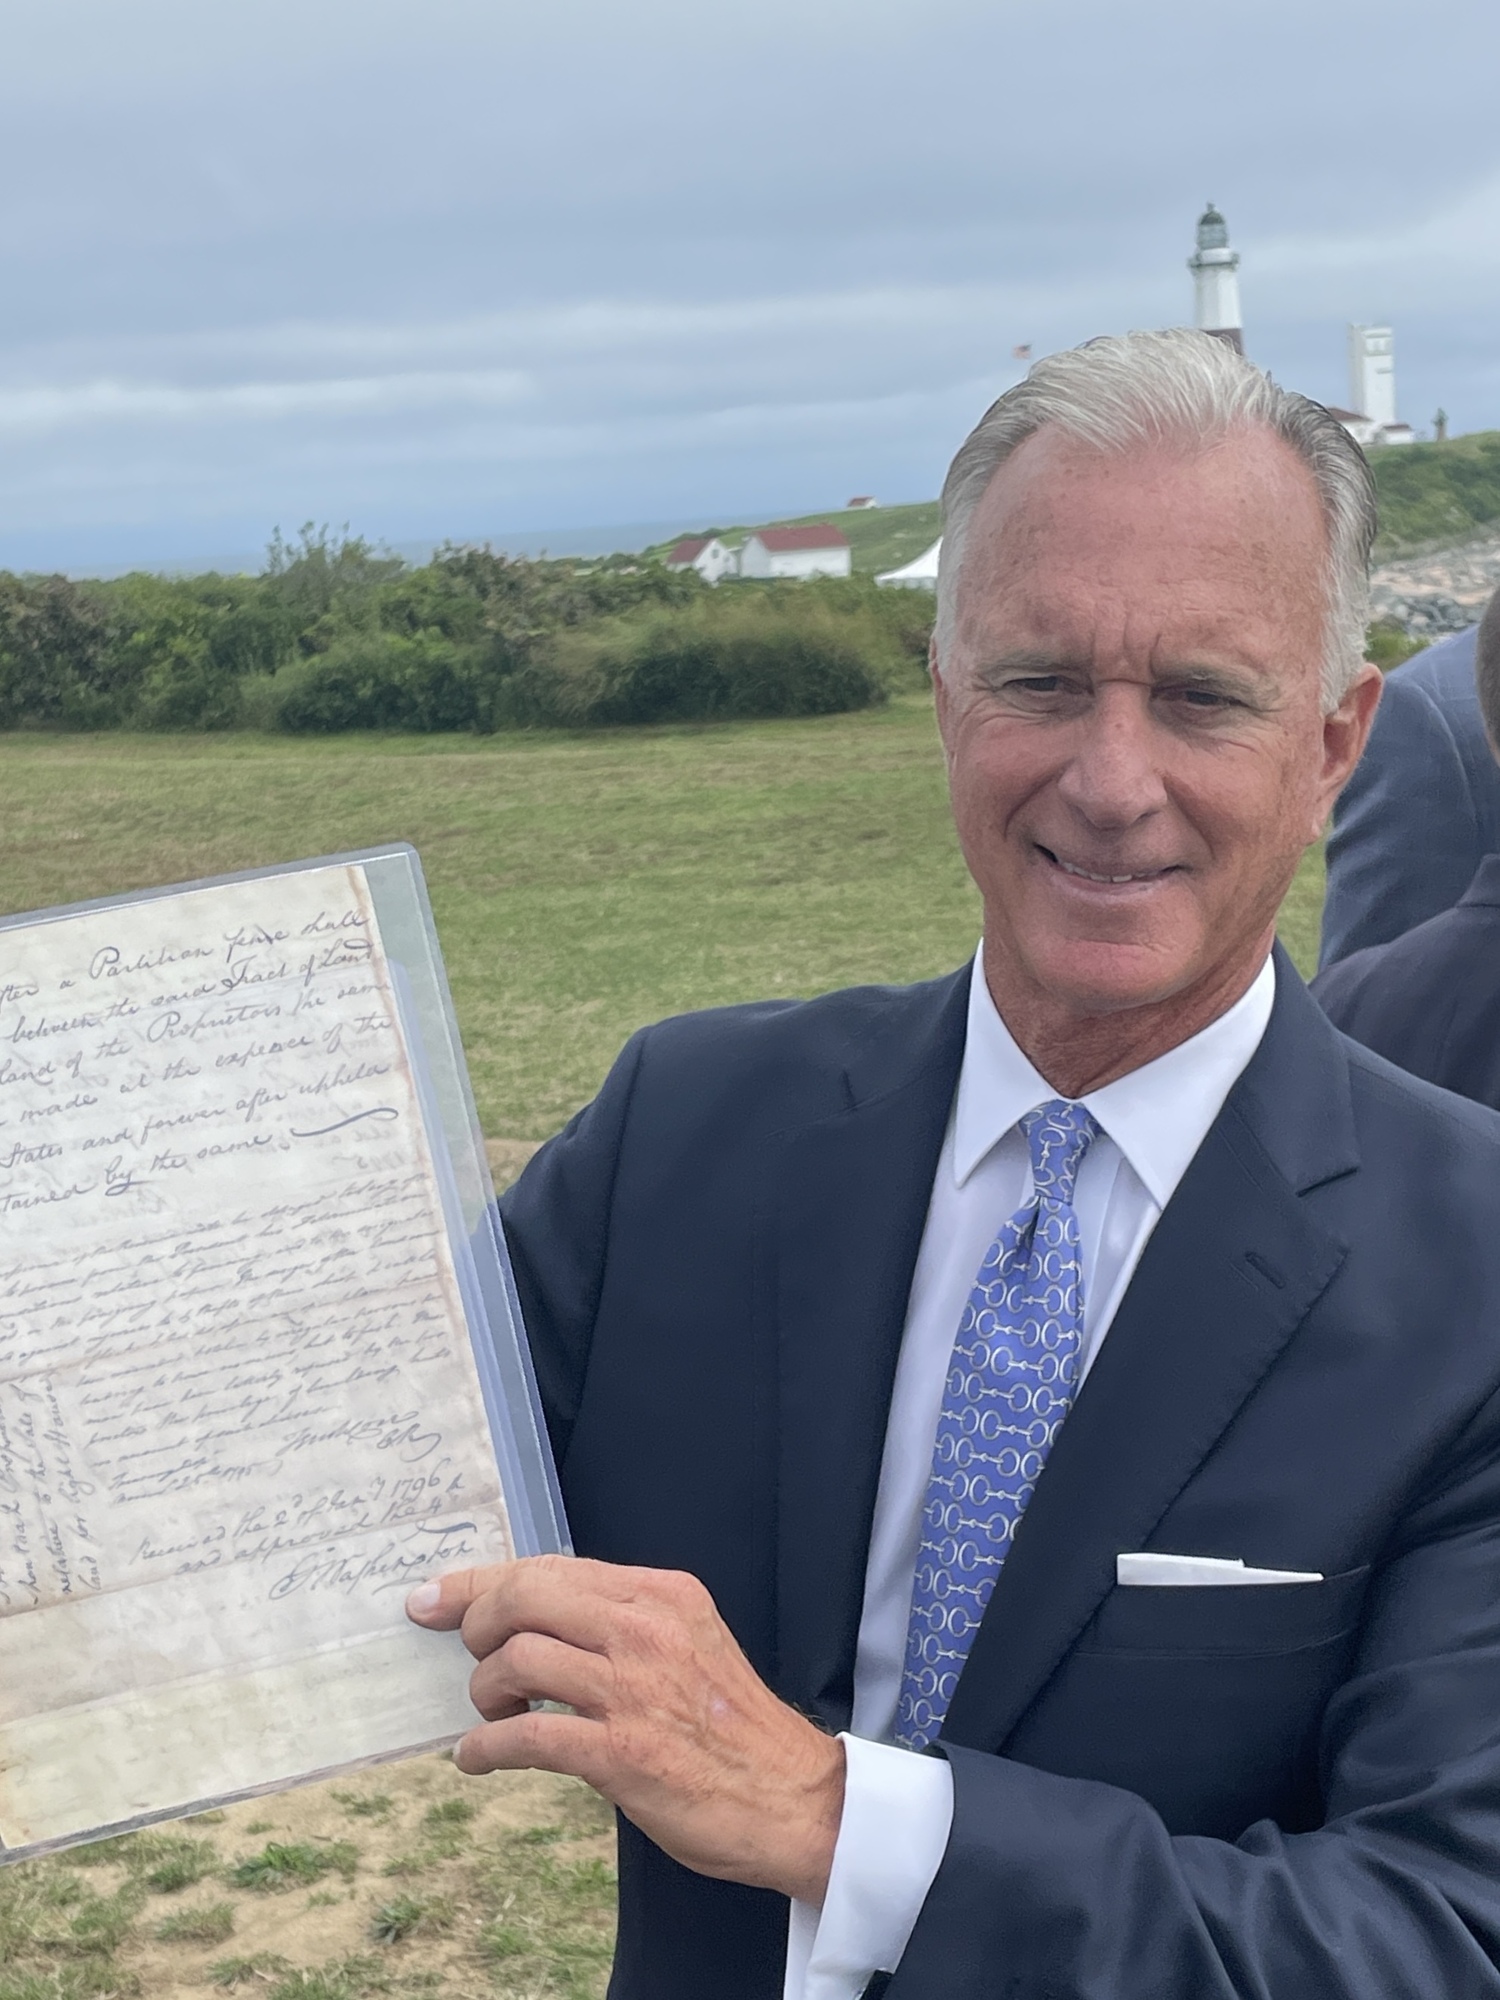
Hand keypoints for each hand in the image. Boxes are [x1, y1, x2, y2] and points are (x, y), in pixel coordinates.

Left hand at [405, 1554, 843, 1901]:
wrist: (792, 1798)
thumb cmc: (732, 1726)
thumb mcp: (689, 1641)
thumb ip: (624, 1622)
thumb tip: (538, 1620)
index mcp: (662, 1593)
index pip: (551, 1567)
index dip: (482, 1581)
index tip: (434, 1596)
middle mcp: (645, 1628)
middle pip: (524, 1598)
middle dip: (476, 1625)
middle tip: (471, 1659)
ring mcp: (632, 1689)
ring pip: (517, 1661)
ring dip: (484, 1693)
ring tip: (493, 1716)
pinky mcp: (622, 1752)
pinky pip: (526, 1738)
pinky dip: (485, 1748)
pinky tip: (478, 1759)